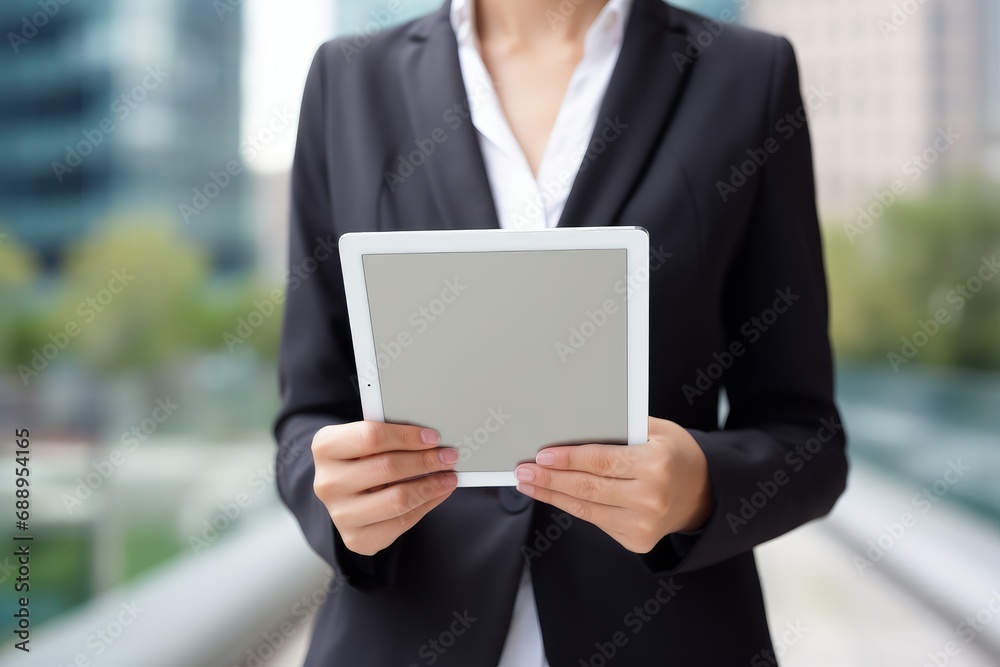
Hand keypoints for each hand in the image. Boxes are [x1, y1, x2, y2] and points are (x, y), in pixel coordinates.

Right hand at [312, 421, 458, 555]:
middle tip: (449, 457)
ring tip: (449, 478)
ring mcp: (339, 514)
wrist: (343, 492)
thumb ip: (390, 436)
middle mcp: (327, 482)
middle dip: (425, 462)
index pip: (371, 437)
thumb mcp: (365, 440)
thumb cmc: (361, 458)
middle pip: (387, 468)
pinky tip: (437, 494)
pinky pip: (401, 523)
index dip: (406, 436)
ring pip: (397, 500)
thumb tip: (432, 440)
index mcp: (326, 447)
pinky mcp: (355, 539)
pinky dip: (425, 507)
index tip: (433, 437)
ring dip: (431, 487)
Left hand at [514, 417, 712, 553]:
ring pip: (586, 508)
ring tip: (529, 484)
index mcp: (656, 463)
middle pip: (587, 487)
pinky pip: (595, 521)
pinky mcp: (636, 541)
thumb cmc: (675, 455)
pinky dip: (571, 507)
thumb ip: (622, 427)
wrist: (701, 494)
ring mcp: (644, 523)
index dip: (567, 459)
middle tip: (523, 471)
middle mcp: (651, 496)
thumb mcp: (658, 430)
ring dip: (552, 496)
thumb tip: (575, 425)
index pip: (601, 461)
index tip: (541, 455)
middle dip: (550, 479)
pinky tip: (554, 496)